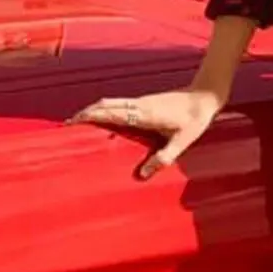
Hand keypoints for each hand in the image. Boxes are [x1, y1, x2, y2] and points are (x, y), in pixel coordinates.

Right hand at [69, 87, 223, 178]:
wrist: (204, 96)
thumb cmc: (195, 119)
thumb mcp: (182, 142)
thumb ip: (163, 158)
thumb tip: (142, 175)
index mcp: (144, 113)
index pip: (111, 112)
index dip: (90, 116)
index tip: (73, 122)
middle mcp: (139, 104)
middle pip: (105, 104)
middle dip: (85, 112)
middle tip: (68, 124)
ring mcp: (141, 101)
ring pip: (111, 102)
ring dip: (94, 109)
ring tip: (80, 122)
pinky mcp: (145, 101)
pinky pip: (119, 104)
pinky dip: (106, 109)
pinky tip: (103, 118)